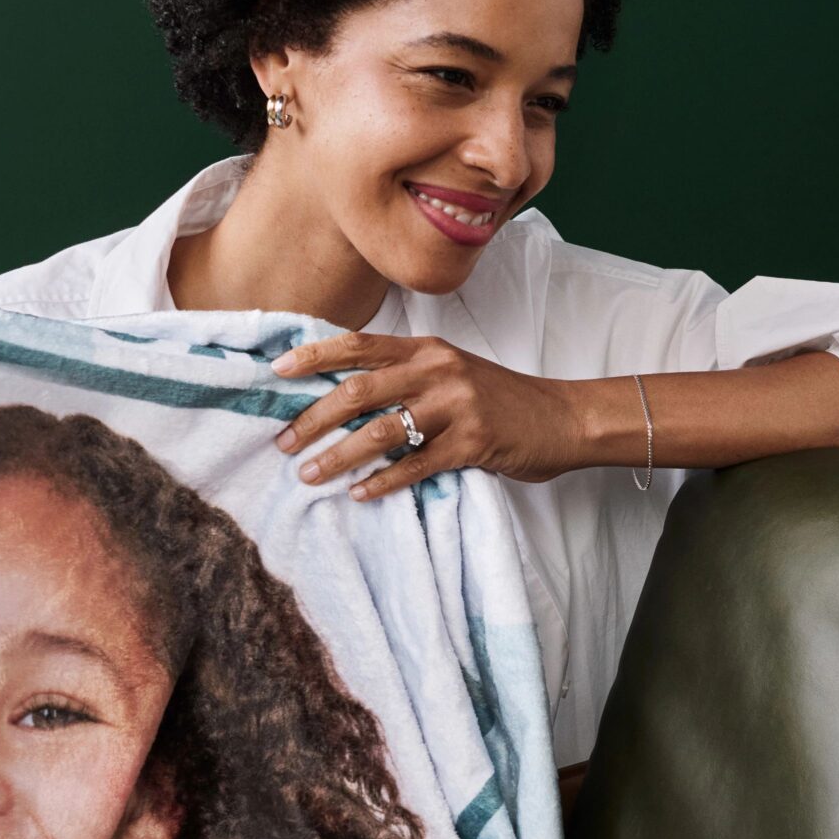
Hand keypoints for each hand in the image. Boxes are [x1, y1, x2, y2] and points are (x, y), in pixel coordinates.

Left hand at [270, 332, 591, 500]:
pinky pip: (416, 465)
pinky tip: (359, 493)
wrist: (561, 418)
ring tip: (310, 475)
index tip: (277, 372)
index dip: (315, 355)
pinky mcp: (474, 443)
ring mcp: (457, 406)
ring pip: (382, 430)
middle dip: (314, 417)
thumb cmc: (499, 400)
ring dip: (339, 454)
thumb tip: (342, 393)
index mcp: (428, 350)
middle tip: (283, 443)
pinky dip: (383, 481)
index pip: (360, 345)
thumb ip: (407, 375)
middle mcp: (439, 370)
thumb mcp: (452, 373)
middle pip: (360, 389)